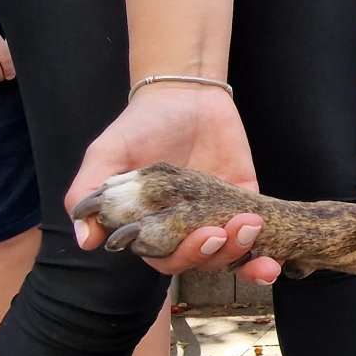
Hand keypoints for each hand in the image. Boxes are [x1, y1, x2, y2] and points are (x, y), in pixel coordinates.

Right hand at [65, 82, 280, 282]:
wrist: (184, 93)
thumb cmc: (140, 126)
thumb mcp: (107, 154)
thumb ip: (88, 192)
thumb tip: (84, 239)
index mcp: (151, 227)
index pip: (165, 258)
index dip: (180, 257)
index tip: (194, 237)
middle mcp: (184, 229)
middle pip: (201, 261)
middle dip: (212, 254)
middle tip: (219, 232)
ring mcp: (217, 218)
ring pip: (231, 257)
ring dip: (242, 255)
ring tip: (250, 228)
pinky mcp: (246, 203)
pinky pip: (259, 238)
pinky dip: (265, 255)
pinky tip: (271, 260)